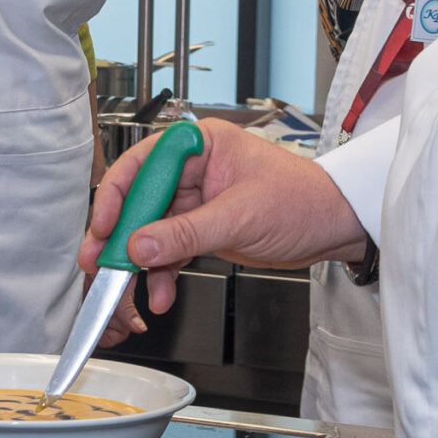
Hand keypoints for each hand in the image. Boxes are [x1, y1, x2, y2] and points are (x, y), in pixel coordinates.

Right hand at [80, 120, 367, 344]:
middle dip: (121, 237)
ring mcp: (194, 200)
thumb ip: (186, 233)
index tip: (104, 229)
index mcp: (198, 144)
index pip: (141, 165)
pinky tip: (159, 292)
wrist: (336, 228)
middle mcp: (191, 168)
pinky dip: (161, 274)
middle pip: (139, 201)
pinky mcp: (201, 228)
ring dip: (138, 262)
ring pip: (150, 230)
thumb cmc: (305, 200)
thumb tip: (140, 246)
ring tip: (128, 287)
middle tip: (101, 263)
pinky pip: (168, 250)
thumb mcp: (240, 216)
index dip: (117, 197)